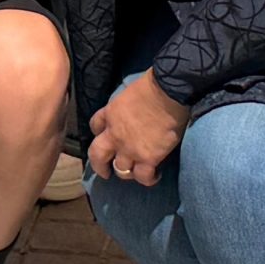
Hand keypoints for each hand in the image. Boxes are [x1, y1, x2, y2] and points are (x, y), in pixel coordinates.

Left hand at [87, 70, 189, 187]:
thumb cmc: (153, 85)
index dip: (98, 131)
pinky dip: (148, 178)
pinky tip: (155, 175)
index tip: (104, 134)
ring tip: (136, 172)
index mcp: (110, 114)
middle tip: (104, 171)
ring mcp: (130, 149)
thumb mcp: (129, 92)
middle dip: (99, 165)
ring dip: (127, 172)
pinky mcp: (148, 158)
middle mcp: (115, 135)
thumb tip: (136, 106)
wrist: (169, 92)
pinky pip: (143, 177)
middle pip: (97, 155)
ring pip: (120, 170)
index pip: (96, 125)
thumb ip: (127, 104)